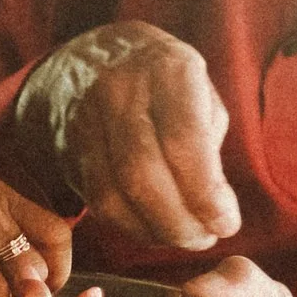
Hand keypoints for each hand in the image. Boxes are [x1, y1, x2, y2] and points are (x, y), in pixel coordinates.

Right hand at [19, 23, 241, 251]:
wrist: (92, 58)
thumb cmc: (162, 81)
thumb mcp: (198, 88)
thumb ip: (209, 140)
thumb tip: (214, 204)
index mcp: (166, 68)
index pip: (182, 142)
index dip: (206, 194)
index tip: (227, 223)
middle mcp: (119, 91)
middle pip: (143, 175)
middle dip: (181, 222)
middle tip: (207, 237)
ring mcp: (86, 120)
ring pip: (115, 195)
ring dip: (156, 231)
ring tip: (186, 237)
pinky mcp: (68, 149)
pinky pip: (97, 201)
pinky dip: (131, 227)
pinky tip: (156, 229)